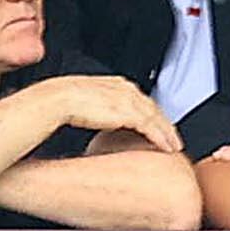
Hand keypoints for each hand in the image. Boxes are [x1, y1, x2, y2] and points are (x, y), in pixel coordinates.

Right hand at [34, 75, 182, 154]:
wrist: (56, 99)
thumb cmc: (60, 99)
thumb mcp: (81, 98)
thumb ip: (94, 104)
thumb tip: (92, 116)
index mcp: (114, 83)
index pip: (139, 99)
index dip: (150, 113)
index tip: (155, 124)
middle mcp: (125, 89)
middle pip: (152, 107)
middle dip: (163, 122)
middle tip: (171, 137)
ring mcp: (129, 100)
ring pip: (157, 118)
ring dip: (167, 132)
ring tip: (173, 146)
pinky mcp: (129, 113)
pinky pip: (152, 127)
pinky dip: (161, 138)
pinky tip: (166, 148)